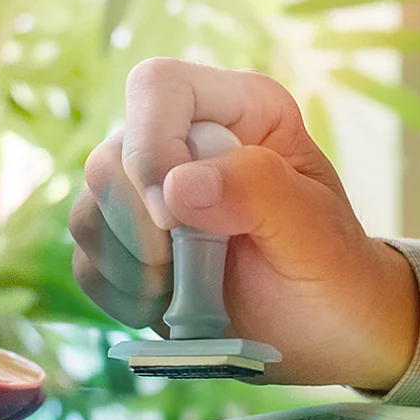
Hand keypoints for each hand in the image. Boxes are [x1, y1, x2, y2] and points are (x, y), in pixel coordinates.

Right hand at [71, 58, 418, 390]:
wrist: (326, 332)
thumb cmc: (333, 273)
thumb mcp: (315, 232)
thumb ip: (260, 193)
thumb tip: (176, 186)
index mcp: (240, 110)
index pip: (159, 87)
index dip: (152, 148)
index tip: (176, 216)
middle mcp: (184, 139)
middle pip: (111, 157)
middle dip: (141, 227)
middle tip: (190, 267)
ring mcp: (148, 192)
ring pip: (88, 211)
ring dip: (131, 266)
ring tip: (188, 290)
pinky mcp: (126, 245)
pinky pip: (86, 261)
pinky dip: (121, 293)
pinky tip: (168, 304)